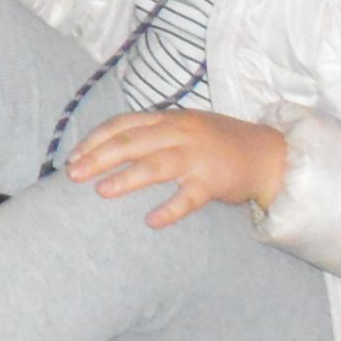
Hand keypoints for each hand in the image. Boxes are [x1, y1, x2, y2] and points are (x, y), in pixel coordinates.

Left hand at [63, 108, 287, 228]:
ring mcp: (197, 157)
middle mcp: (179, 133)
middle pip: (131, 142)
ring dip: (125, 178)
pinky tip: (151, 221)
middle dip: (98, 157)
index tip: (72, 156)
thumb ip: (153, 134)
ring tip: (101, 191)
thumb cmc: (218, 143)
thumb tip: (108, 148)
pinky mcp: (213, 181)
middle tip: (73, 174)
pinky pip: (188, 198)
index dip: (94, 139)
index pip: (123, 124)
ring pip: (155, 166)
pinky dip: (169, 209)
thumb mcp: (184, 128)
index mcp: (168, 119)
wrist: (268, 155)